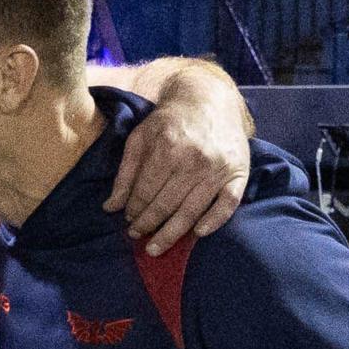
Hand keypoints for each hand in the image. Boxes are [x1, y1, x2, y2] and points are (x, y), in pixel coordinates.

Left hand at [110, 78, 251, 255]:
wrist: (208, 100)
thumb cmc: (169, 122)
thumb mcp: (140, 138)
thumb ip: (125, 173)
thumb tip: (110, 207)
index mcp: (167, 148)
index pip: (145, 191)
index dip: (134, 209)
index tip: (128, 220)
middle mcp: (194, 159)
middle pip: (166, 204)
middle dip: (147, 224)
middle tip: (136, 236)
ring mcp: (218, 168)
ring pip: (192, 210)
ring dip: (171, 233)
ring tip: (155, 247)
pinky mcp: (238, 173)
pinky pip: (227, 204)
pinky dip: (214, 221)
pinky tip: (198, 234)